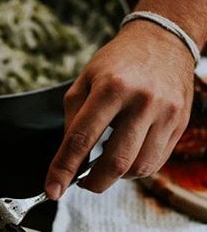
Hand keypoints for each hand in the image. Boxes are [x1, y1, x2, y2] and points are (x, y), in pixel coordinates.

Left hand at [45, 20, 194, 197]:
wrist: (162, 40)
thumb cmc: (116, 63)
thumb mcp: (84, 82)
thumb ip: (72, 120)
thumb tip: (69, 159)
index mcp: (111, 88)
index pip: (81, 139)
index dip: (63, 170)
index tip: (52, 190)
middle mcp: (143, 102)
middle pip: (115, 162)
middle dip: (92, 183)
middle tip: (80, 182)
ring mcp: (166, 114)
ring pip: (138, 168)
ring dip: (115, 177)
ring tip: (103, 162)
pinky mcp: (180, 123)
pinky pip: (155, 162)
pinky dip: (134, 169)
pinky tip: (124, 155)